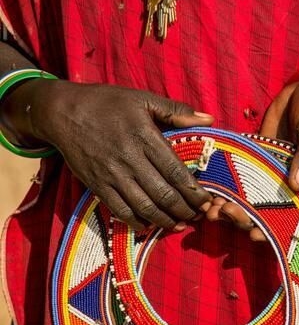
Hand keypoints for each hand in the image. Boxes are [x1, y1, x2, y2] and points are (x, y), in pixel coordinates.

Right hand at [26, 80, 213, 230]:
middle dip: (185, 210)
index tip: (207, 201)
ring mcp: (112, 175)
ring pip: (144, 207)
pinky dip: (137, 222)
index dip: (194, 191)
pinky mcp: (97, 185)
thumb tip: (209, 119)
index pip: (175, 172)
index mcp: (145, 137)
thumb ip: (176, 110)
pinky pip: (120, 210)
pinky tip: (150, 225)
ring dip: (165, 220)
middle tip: (199, 217)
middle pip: (163, 194)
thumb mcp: (143, 99)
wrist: (63, 113)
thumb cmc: (107, 103)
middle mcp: (130, 159)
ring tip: (180, 225)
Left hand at [205, 77, 298, 240]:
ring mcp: (265, 171)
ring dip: (227, 205)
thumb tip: (297, 184)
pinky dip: (221, 181)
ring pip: (244, 196)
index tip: (254, 235)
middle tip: (222, 213)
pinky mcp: (251, 156)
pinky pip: (235, 172)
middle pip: (261, 210)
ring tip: (208, 209)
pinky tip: (206, 186)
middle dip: (241, 217)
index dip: (272, 229)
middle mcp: (283, 183)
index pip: (289, 215)